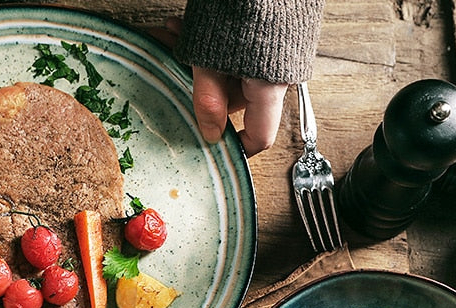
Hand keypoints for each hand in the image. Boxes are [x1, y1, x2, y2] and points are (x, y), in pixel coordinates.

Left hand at [156, 18, 287, 156]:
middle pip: (239, 102)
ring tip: (175, 38)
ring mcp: (278, 53)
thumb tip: (210, 135)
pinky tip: (189, 28)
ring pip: (235, 73)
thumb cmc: (241, 4)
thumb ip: (208, 101)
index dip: (238, 146)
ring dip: (204, 62)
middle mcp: (280, 73)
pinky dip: (216, 46)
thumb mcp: (209, 58)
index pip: (260, 136)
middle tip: (179, 73)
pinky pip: (241, 52)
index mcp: (270, 85)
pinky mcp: (274, 33)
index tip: (215, 145)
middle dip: (206, 90)